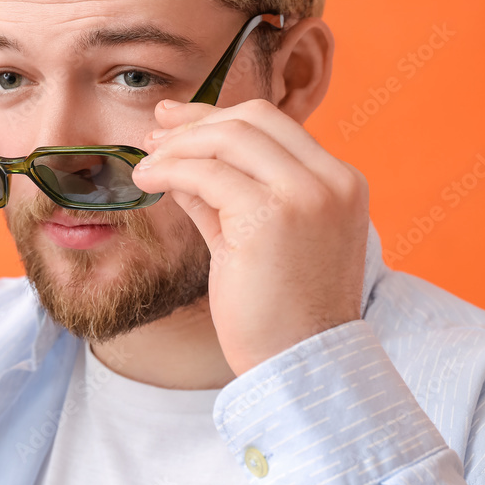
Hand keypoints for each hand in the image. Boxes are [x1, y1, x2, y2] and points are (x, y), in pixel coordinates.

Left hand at [132, 99, 368, 375]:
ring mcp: (306, 195)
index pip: (274, 125)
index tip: (176, 121)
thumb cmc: (279, 314)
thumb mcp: (255, 240)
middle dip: (196, 121)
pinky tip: (147, 181)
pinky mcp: (271, 216)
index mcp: (339, 183)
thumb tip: (180, 162)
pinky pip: (207, 174)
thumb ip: (225, 198)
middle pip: (253, 120)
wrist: (300, 367)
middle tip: (155, 134)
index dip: (218, 117)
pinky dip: (170, 170)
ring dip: (177, 146)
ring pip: (229, 139)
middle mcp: (331, 181)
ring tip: (145, 163)